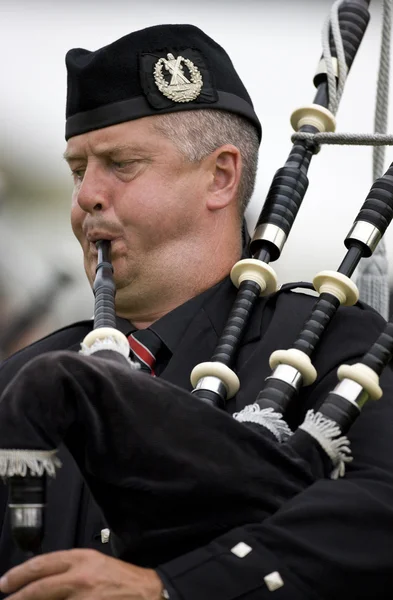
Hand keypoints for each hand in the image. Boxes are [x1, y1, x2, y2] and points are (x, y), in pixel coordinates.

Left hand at [0, 549, 163, 599]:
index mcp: (81, 558)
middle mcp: (79, 576)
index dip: (19, 574)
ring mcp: (83, 598)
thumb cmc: (121, 577)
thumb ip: (69, 569)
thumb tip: (42, 581)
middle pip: (39, 587)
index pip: (42, 564)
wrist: (146, 591)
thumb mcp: (94, 563)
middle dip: (17, 596)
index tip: (5, 582)